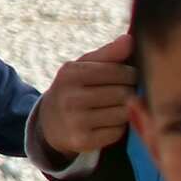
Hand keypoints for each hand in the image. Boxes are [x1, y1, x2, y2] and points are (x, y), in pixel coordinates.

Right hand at [37, 34, 136, 156]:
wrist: (49, 123)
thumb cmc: (74, 88)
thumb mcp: (83, 67)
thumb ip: (108, 54)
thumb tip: (129, 39)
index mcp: (71, 74)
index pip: (117, 71)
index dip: (130, 73)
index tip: (130, 76)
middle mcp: (70, 98)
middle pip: (123, 93)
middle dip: (129, 92)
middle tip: (125, 92)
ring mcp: (75, 121)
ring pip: (123, 113)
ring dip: (126, 110)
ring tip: (117, 107)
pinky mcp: (82, 141)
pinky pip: (117, 132)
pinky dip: (118, 127)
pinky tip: (109, 122)